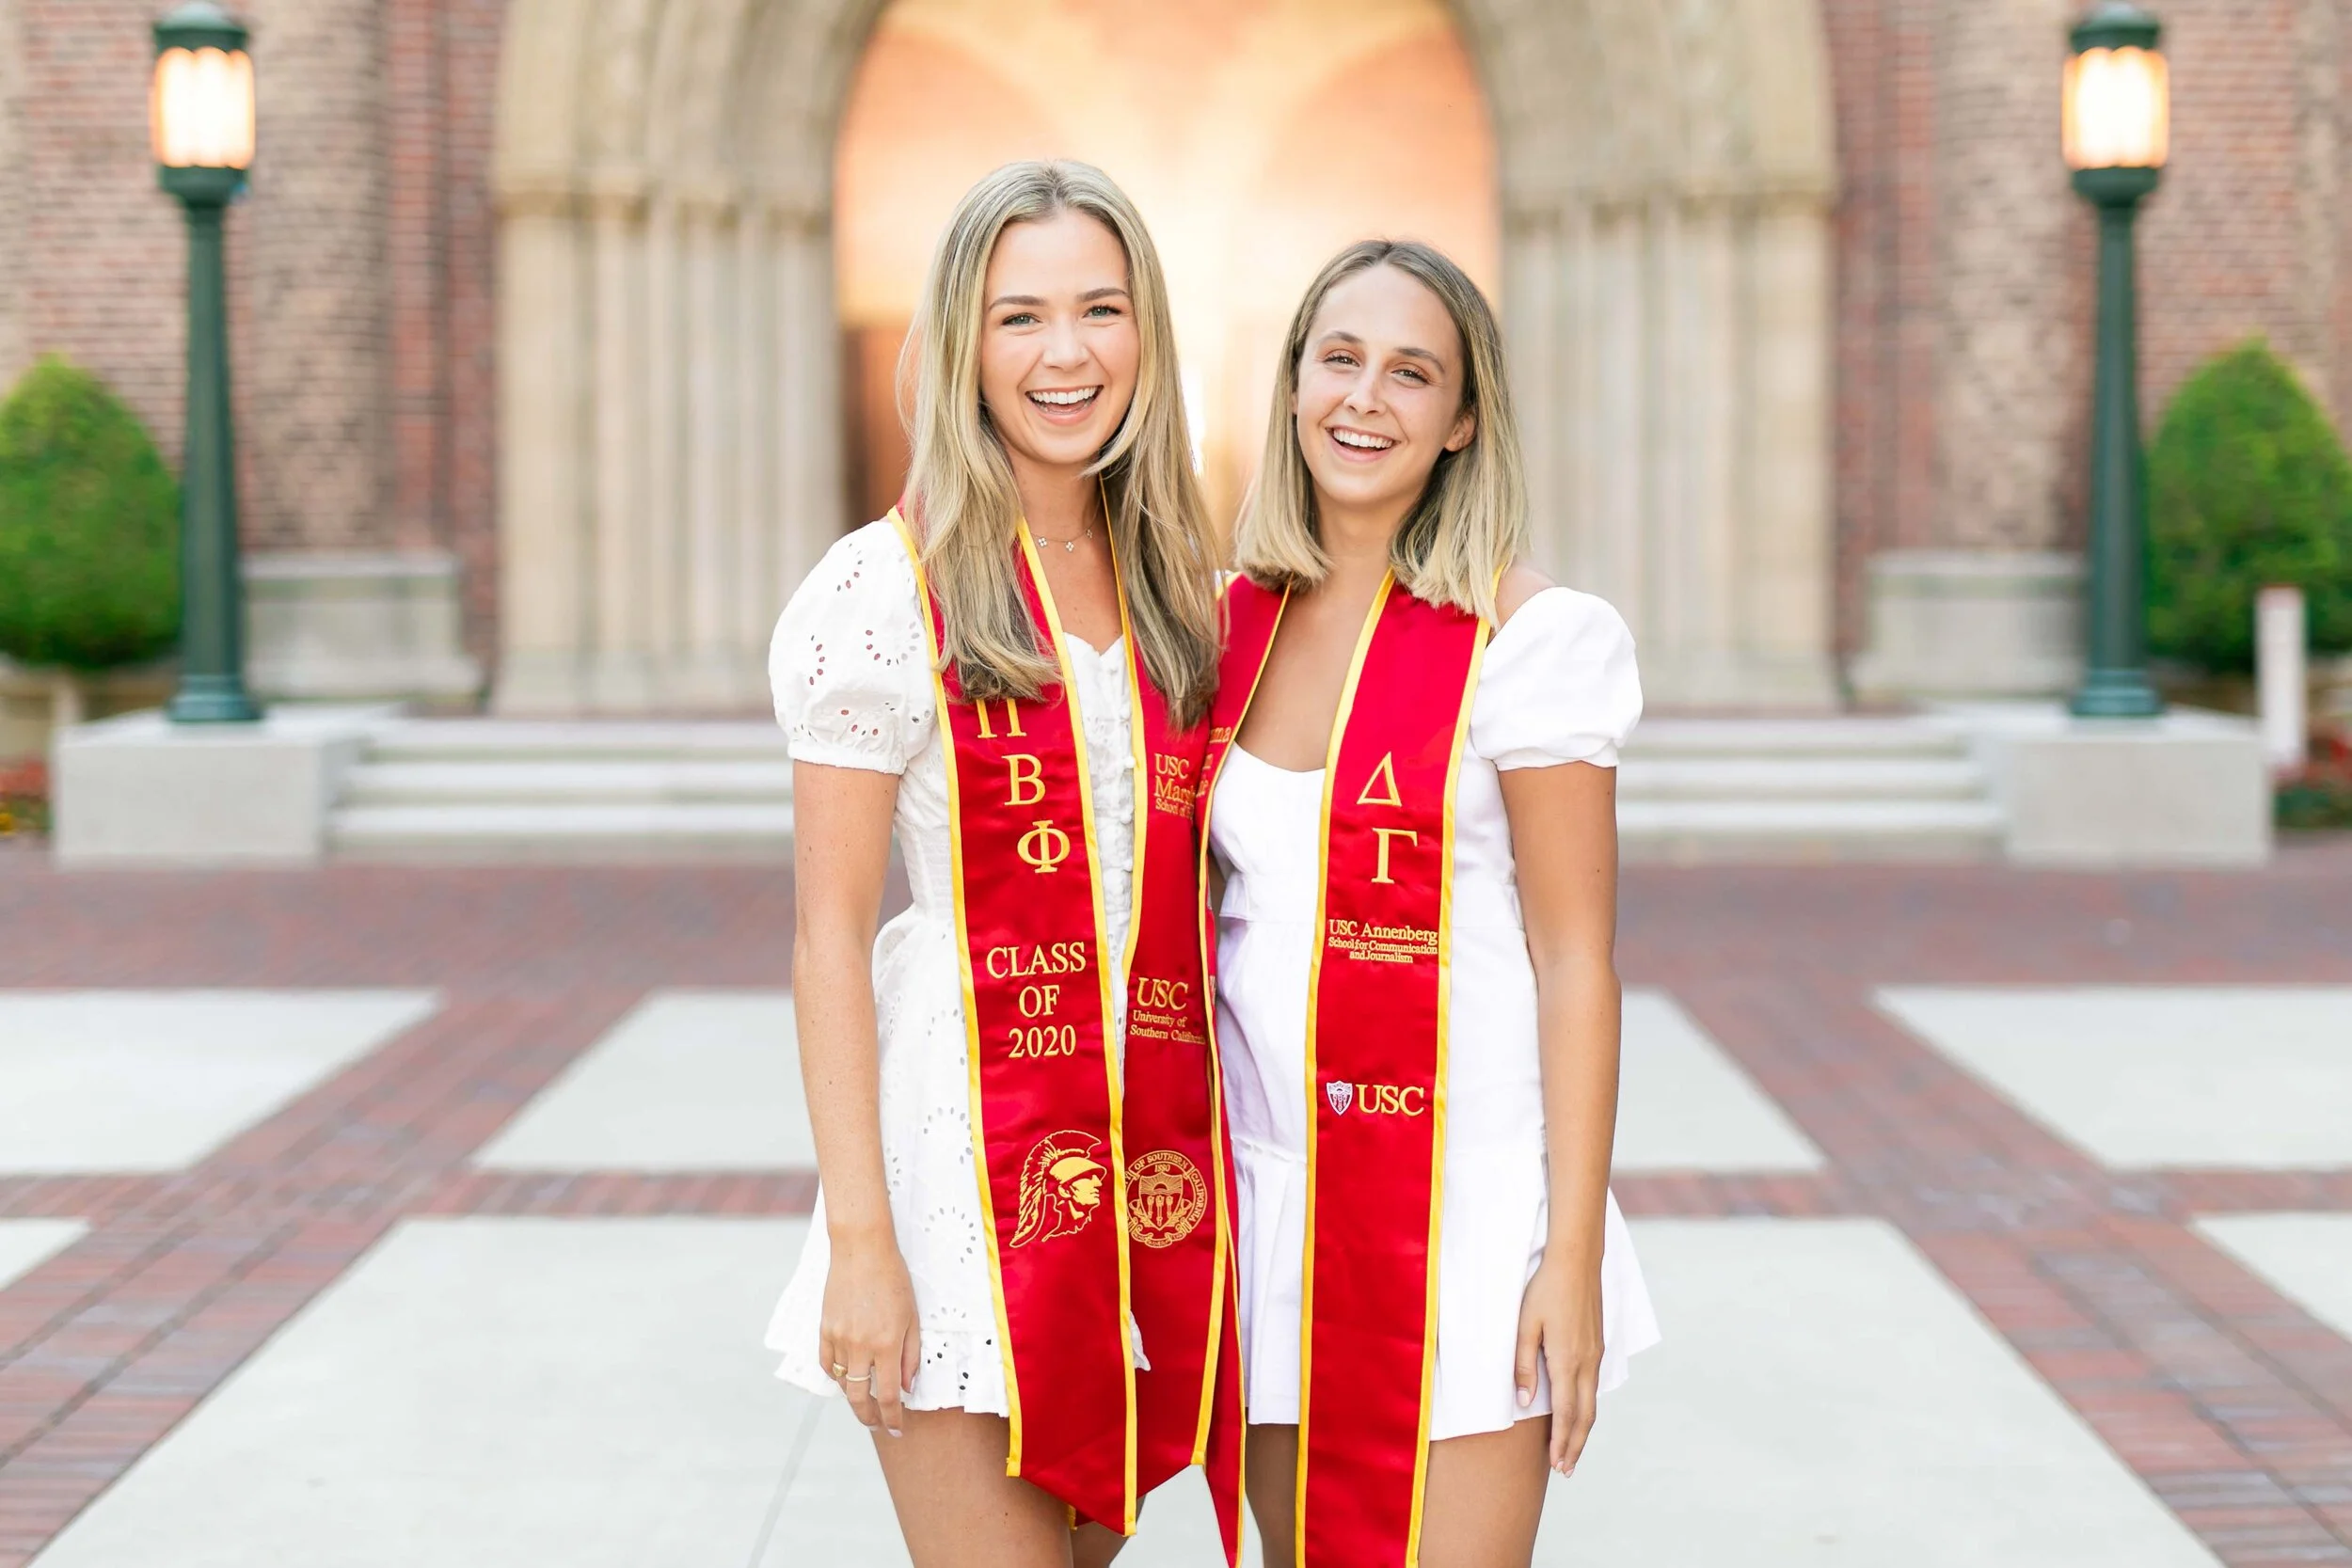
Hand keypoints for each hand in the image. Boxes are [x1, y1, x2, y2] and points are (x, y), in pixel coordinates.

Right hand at [818, 1230, 920, 1436]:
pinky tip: (848, 1377)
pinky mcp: (824, 1329)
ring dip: (855, 1396)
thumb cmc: (894, 1280)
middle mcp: (861, 1346)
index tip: (896, 1429)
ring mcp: (839, 1339)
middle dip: (870, 1418)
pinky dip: (838, 1376)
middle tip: (878, 1426)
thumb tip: (907, 1387)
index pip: (889, 1396)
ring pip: (844, 1382)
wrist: (862, 1251)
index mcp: (887, 1345)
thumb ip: (911, 1355)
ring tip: (867, 1399)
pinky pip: (828, 1364)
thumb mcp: (913, 1317)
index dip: (893, 1418)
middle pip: (860, 1399)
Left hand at [1513, 1252, 1603, 1476]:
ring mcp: (1595, 1354)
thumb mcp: (1525, 1326)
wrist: (1577, 1260)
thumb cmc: (1546, 1290)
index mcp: (1567, 1361)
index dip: (1561, 1442)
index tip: (1556, 1465)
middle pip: (1585, 1416)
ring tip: (1572, 1449)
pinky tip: (1579, 1412)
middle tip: (1565, 1469)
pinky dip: (1587, 1408)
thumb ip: (1524, 1365)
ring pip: (1592, 1402)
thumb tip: (1526, 1401)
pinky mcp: (1597, 1345)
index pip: (1566, 1414)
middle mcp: (1587, 1363)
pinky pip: (1594, 1386)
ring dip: (1583, 1429)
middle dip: (1575, 1445)